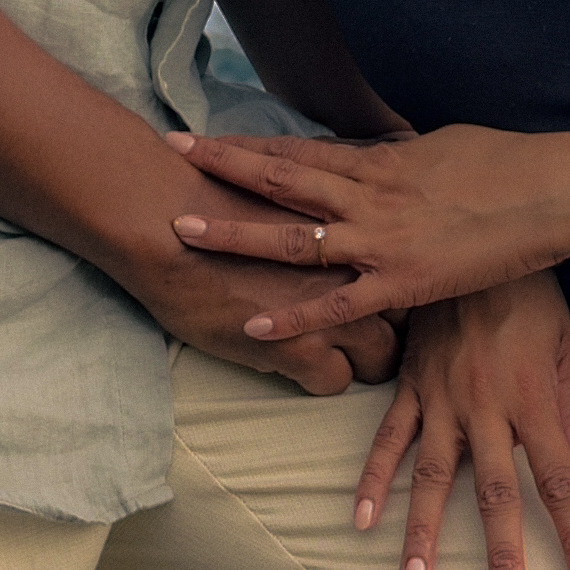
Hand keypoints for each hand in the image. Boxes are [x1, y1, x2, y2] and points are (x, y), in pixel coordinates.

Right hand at [130, 161, 404, 394]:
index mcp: (350, 221)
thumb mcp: (277, 186)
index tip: (382, 281)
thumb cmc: (211, 194)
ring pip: (379, 357)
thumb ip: (308, 205)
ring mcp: (331, 310)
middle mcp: (352, 266)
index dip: (392, 275)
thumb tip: (318, 211)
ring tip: (356, 363)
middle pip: (403, 312)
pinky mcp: (300, 348)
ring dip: (367, 362)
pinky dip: (323, 381)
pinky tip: (305, 371)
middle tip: (378, 327)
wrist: (165, 219)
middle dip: (394, 325)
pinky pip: (335, 383)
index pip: (403, 260)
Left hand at [169, 126, 569, 341]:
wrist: (551, 190)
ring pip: (294, 237)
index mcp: (378, 161)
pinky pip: (339, 305)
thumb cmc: (504, 163)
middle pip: (281, 179)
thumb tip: (377, 149)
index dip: (245, 145)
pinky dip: (296, 316)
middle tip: (171, 156)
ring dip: (236, 235)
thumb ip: (398, 154)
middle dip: (222, 169)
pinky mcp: (405, 282)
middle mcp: (368, 195)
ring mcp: (382, 240)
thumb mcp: (440, 146)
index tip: (200, 138)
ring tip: (184, 231)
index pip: (298, 150)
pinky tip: (256, 327)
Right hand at [361, 278, 569, 569]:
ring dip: (424, 531)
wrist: (479, 229)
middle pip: (497, 492)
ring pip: (433, 475)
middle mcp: (487, 406)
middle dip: (502, 554)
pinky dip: (372, 477)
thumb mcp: (568, 349)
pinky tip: (358, 517)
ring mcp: (443, 396)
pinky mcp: (411, 383)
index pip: (561, 482)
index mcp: (534, 398)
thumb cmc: (532, 293)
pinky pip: (389, 436)